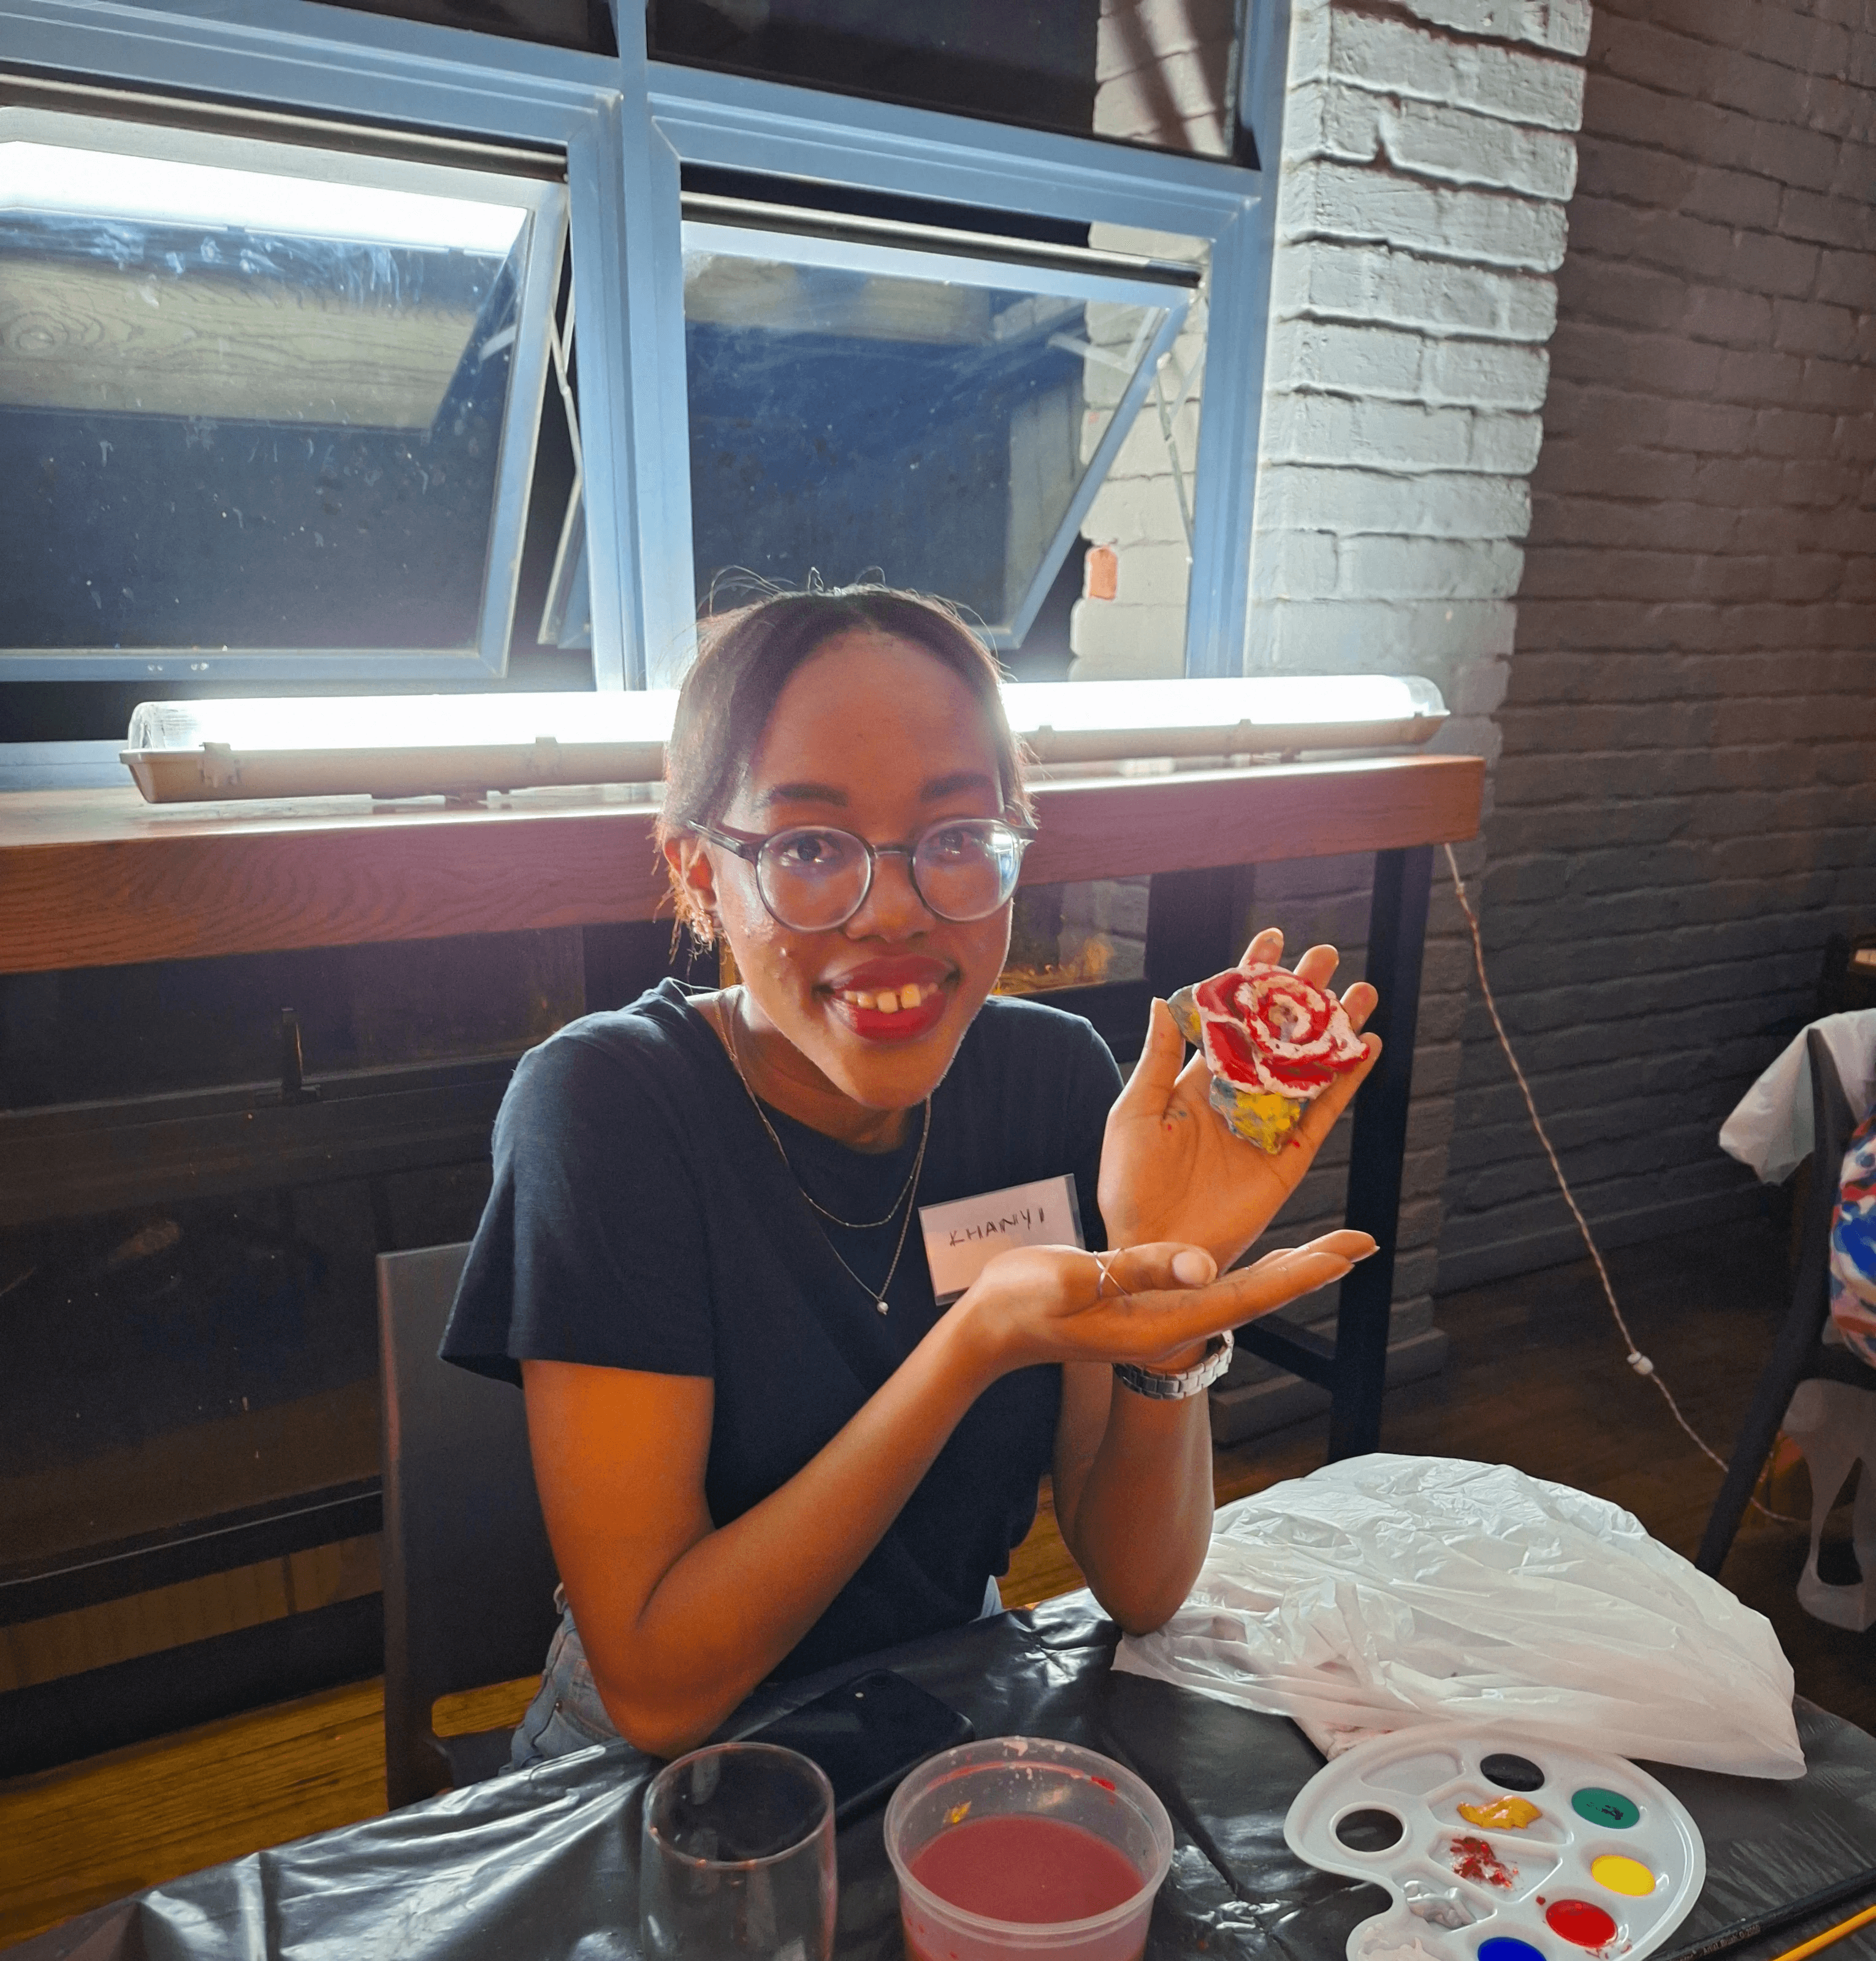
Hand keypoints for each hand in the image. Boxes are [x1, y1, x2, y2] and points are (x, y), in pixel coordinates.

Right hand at [952, 1229, 1375, 1379]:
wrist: (992, 1326)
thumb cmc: (1023, 1302)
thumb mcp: (1075, 1279)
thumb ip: (1139, 1270)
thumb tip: (1204, 1263)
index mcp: (1162, 1320)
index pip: (1246, 1296)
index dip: (1299, 1273)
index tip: (1345, 1255)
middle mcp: (1173, 1319)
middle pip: (1258, 1292)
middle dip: (1311, 1266)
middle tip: (1364, 1243)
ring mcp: (1164, 1311)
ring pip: (1241, 1286)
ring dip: (1288, 1265)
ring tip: (1333, 1245)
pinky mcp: (1151, 1297)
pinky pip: (1214, 1278)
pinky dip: (1248, 1261)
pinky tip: (1265, 1251)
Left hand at [1098, 928, 1379, 1269]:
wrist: (1153, 1248)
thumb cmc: (1130, 1183)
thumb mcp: (1134, 1112)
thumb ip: (1157, 1059)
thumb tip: (1163, 1001)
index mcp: (1196, 1077)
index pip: (1230, 1015)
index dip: (1251, 976)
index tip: (1272, 937)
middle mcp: (1236, 1094)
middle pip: (1278, 1033)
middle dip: (1301, 993)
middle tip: (1325, 954)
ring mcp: (1266, 1124)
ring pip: (1308, 1066)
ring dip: (1334, 1030)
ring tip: (1360, 990)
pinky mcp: (1288, 1156)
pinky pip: (1323, 1113)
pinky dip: (1346, 1082)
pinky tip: (1366, 1048)